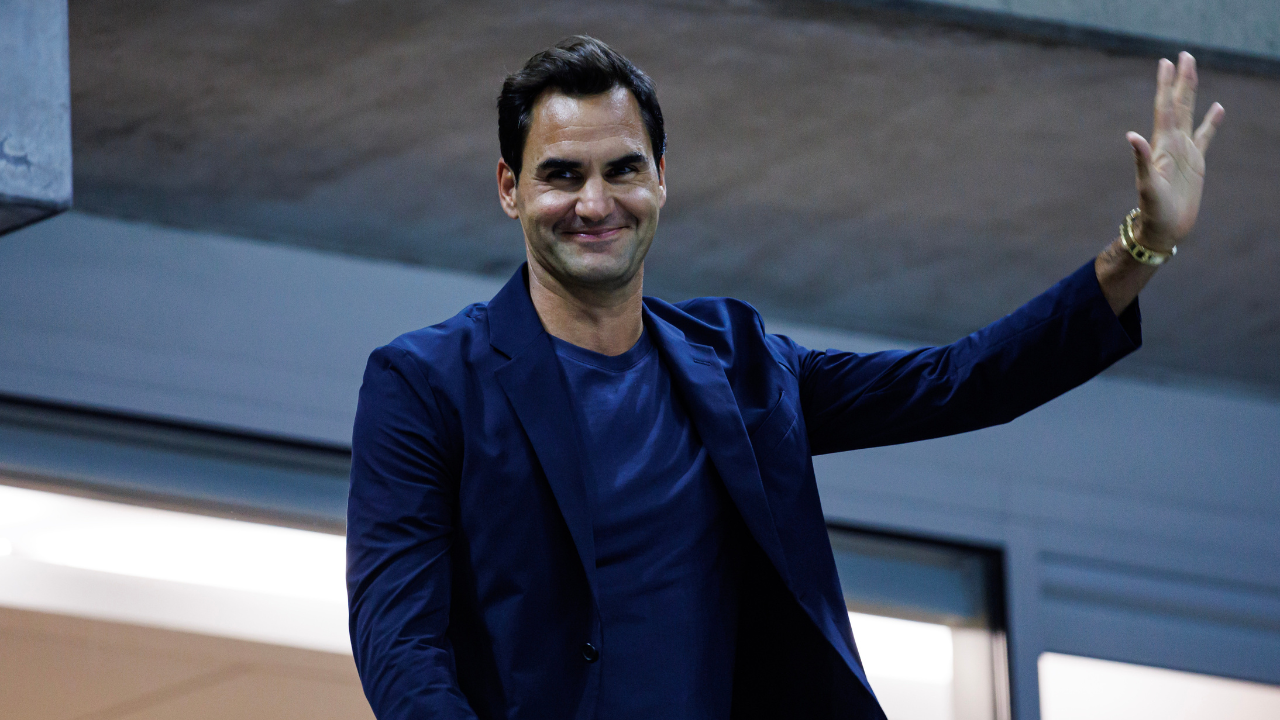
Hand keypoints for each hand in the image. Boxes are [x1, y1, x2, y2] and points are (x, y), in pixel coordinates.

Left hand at [1126, 52, 1224, 251]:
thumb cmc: (1153, 211)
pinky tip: (1218, 107)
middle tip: (1183, 55)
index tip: (1167, 62)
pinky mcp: (1196, 162)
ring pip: (1189, 114)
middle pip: (1178, 104)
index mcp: (1162, 145)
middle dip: (1180, 81)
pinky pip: (1206, 136)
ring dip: (1191, 93)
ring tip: (1193, 71)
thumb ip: (1141, 161)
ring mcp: (1184, 150)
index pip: (1164, 108)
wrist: (1162, 229)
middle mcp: (1172, 143)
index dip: (1166, 86)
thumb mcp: (1148, 186)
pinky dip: (1211, 121)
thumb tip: (1131, 136)